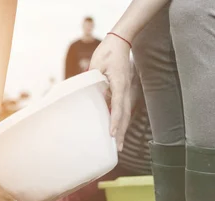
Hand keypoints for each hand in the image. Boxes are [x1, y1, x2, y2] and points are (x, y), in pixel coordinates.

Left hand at [89, 34, 132, 150]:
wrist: (120, 40)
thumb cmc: (107, 50)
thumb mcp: (96, 65)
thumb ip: (93, 79)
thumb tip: (89, 93)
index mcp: (119, 83)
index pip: (118, 106)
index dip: (115, 121)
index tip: (111, 133)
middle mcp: (125, 88)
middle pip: (125, 114)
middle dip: (121, 131)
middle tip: (116, 147)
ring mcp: (126, 89)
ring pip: (125, 112)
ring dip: (122, 128)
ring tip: (117, 143)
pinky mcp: (123, 88)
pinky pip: (122, 107)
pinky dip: (120, 119)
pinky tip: (116, 128)